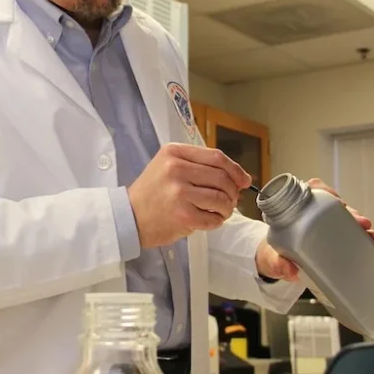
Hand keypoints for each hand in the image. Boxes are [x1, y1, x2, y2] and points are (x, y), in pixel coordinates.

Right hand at [128, 143, 250, 247]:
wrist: (129, 216)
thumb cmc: (152, 192)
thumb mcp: (169, 166)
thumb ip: (200, 166)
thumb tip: (239, 177)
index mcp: (174, 152)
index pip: (216, 157)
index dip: (236, 169)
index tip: (244, 180)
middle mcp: (176, 169)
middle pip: (222, 178)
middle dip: (232, 192)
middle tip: (230, 201)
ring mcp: (179, 192)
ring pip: (220, 198)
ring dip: (226, 208)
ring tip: (220, 212)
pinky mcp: (183, 215)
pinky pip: (213, 217)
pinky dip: (216, 221)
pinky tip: (209, 220)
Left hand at [254, 178, 373, 282]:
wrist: (276, 264)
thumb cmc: (272, 255)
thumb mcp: (273, 259)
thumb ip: (279, 264)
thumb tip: (291, 271)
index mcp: (294, 208)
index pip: (313, 189)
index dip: (328, 193)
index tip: (340, 204)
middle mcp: (311, 211)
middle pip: (334, 204)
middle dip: (352, 213)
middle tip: (363, 224)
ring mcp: (323, 222)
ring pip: (345, 216)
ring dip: (360, 224)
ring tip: (372, 235)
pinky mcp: (332, 234)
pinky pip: (349, 229)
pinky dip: (361, 235)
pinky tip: (372, 243)